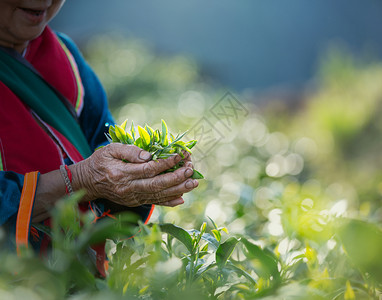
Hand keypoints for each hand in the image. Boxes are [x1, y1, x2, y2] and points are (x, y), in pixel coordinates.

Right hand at [71, 143, 198, 206]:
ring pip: (158, 195)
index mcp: (121, 174)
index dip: (165, 163)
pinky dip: (168, 202)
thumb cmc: (100, 162)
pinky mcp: (135, 201)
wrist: (88, 182)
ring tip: (193, 183)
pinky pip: (153, 202)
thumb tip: (149, 155)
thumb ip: (129, 151)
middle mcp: (128, 188)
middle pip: (156, 184)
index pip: (148, 169)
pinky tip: (181, 199)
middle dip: (176, 178)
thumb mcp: (110, 150)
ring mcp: (132, 197)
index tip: (179, 155)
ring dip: (177, 190)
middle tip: (191, 171)